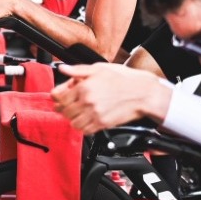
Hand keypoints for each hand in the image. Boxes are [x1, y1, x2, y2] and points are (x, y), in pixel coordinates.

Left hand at [51, 63, 171, 133]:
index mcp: (84, 87)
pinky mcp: (102, 124)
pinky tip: (88, 118)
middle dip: (65, 107)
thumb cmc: (124, 79)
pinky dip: (83, 126)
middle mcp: (88, 102)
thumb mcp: (99, 68)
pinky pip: (85, 131)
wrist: (142, 93)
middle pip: (64, 111)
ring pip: (73, 123)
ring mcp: (95, 115)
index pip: (59, 97)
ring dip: (73, 118)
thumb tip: (63, 68)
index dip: (57, 97)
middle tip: (70, 104)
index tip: (59, 97)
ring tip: (79, 112)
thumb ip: (78, 70)